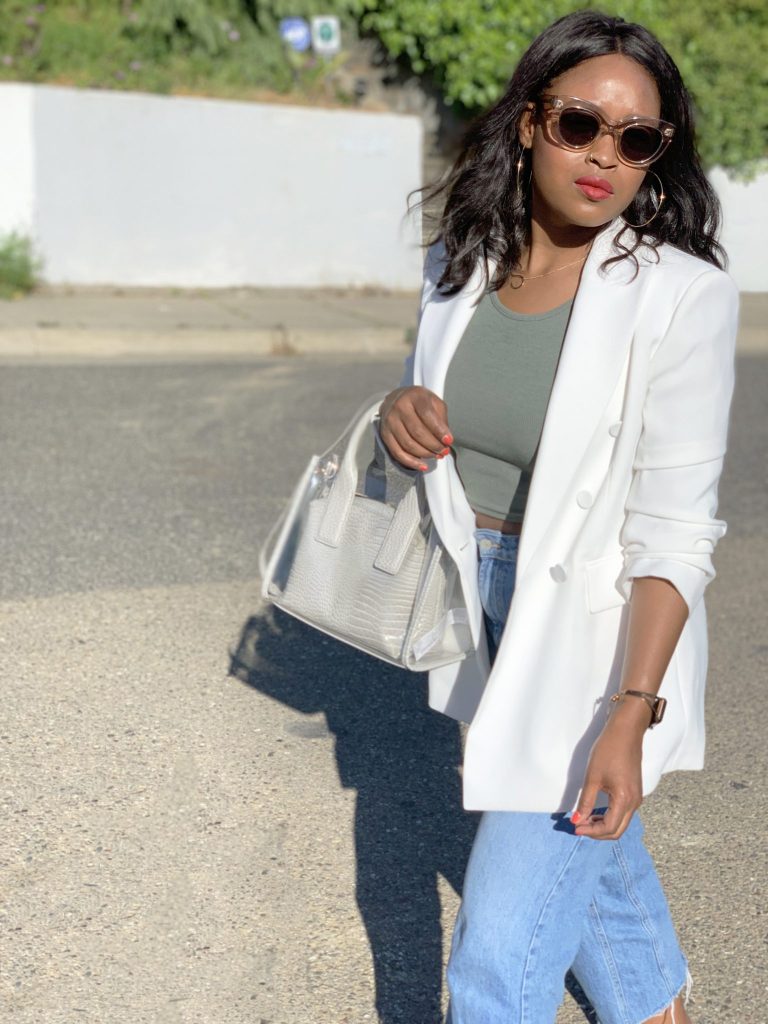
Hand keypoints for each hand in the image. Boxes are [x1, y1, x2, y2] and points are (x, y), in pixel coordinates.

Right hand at [379, 386, 452, 470]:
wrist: (397, 399)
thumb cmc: (419, 402)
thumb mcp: (434, 403)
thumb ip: (441, 419)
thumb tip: (446, 440)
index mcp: (414, 396)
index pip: (427, 415)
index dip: (439, 430)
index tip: (448, 441)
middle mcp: (399, 407)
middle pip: (418, 432)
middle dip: (434, 445)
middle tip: (444, 451)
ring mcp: (390, 421)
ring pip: (408, 444)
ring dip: (425, 454)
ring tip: (436, 455)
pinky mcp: (385, 434)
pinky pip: (397, 452)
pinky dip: (411, 462)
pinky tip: (422, 465)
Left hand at [571, 698, 649, 839]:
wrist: (626, 732)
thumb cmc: (608, 751)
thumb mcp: (593, 777)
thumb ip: (585, 802)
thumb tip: (577, 821)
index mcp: (624, 800)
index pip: (608, 827)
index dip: (590, 831)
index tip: (574, 828)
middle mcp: (635, 803)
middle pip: (617, 830)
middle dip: (597, 832)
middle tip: (578, 826)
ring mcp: (637, 798)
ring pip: (621, 823)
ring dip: (603, 825)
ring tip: (584, 819)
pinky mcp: (635, 793)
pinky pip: (623, 813)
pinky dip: (610, 817)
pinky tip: (596, 811)